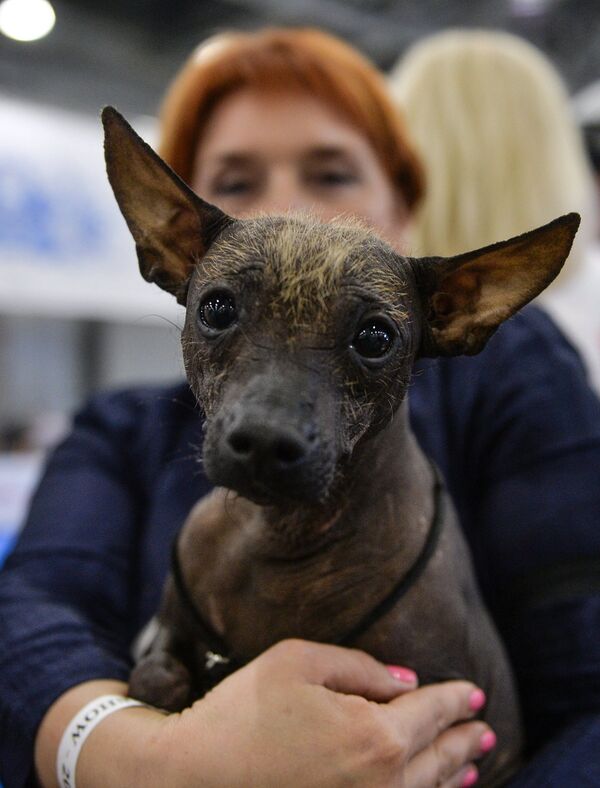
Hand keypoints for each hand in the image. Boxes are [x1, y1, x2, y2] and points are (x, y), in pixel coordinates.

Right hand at [157, 639, 493, 786]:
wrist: (193, 778)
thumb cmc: (244, 711)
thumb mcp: (299, 662)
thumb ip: (360, 667)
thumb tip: (405, 681)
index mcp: (375, 737)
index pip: (430, 713)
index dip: (455, 700)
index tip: (475, 693)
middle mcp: (381, 786)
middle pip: (437, 758)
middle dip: (464, 739)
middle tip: (485, 728)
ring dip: (453, 774)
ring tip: (473, 763)